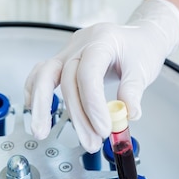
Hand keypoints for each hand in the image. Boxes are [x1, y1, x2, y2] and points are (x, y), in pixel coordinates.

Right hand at [24, 0, 178, 152]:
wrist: (138, 37)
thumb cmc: (141, 48)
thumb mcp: (144, 68)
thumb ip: (134, 91)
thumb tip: (127, 114)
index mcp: (102, 40)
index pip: (89, 74)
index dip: (93, 105)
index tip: (103, 129)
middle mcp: (81, 44)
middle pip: (66, 79)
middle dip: (76, 116)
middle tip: (90, 142)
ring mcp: (68, 51)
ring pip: (44, 74)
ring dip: (41, 106)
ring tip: (42, 132)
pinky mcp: (63, 60)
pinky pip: (41, 73)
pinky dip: (35, 92)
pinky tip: (34, 110)